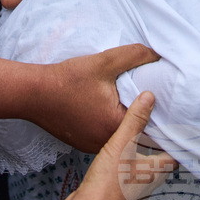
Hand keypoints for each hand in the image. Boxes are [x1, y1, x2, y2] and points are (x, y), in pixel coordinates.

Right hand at [37, 44, 160, 153]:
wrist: (33, 93)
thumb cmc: (67, 80)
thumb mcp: (105, 62)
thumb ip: (135, 56)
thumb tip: (157, 54)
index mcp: (116, 126)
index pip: (151, 126)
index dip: (160, 112)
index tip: (166, 100)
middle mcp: (105, 142)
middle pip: (136, 132)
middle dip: (145, 115)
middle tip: (151, 95)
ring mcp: (92, 145)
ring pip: (120, 134)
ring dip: (127, 120)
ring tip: (131, 99)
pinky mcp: (82, 141)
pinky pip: (105, 134)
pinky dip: (110, 122)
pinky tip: (108, 106)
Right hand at [63, 92, 176, 199]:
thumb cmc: (107, 186)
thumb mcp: (122, 146)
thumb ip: (135, 121)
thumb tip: (148, 99)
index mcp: (154, 171)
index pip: (175, 154)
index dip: (176, 139)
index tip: (176, 126)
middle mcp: (147, 181)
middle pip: (160, 159)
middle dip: (159, 143)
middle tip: (158, 125)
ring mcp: (133, 186)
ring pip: (144, 165)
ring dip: (143, 150)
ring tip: (139, 133)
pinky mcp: (118, 188)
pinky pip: (128, 170)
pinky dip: (128, 158)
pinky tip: (119, 151)